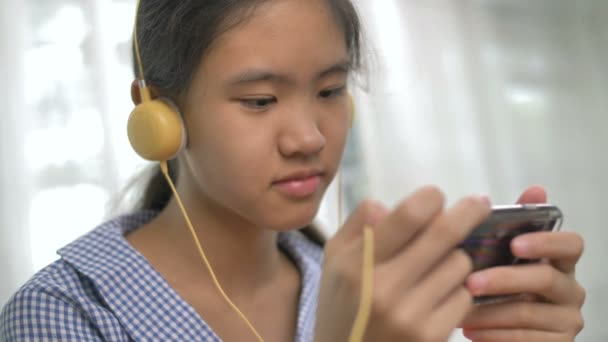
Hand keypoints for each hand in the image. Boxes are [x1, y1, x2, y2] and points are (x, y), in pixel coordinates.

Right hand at [315, 186, 491, 340]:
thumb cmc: (341, 306)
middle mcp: (385, 288)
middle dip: (468, 212)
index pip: (408, 216)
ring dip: (454, 258)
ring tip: (435, 268)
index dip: (430, 198)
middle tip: (479, 202)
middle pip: (444, 234)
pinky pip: (463, 296)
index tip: (437, 196)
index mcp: (357, 263)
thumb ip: (358, 225)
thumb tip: (387, 204)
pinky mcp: (433, 336)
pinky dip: (456, 290)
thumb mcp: (333, 260)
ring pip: (459, 264)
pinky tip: (436, 297)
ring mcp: (412, 315)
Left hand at [462, 186, 585, 340]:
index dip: (547, 242)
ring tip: (460, 310)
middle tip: (470, 282)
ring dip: (489, 312)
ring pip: (528, 313)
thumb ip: (514, 224)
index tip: (515, 244)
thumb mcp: (501, 255)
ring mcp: (566, 319)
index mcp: (559, 261)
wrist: (498, 329)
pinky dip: (493, 335)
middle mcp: (569, 289)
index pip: (571, 244)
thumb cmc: (499, 286)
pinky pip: (524, 339)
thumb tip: (536, 188)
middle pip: (544, 279)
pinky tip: (469, 330)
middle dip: (504, 279)